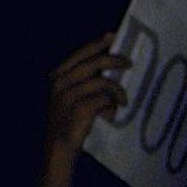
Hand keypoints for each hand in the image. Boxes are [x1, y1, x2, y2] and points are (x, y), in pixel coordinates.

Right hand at [46, 38, 129, 155]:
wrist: (59, 150)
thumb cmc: (70, 122)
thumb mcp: (71, 97)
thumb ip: (84, 81)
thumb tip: (109, 63)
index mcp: (57, 76)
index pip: (80, 53)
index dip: (97, 44)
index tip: (112, 36)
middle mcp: (60, 83)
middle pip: (93, 63)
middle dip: (114, 60)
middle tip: (129, 63)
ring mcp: (68, 96)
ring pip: (102, 82)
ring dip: (117, 91)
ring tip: (123, 101)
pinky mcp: (79, 110)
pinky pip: (104, 100)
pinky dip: (111, 106)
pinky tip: (111, 114)